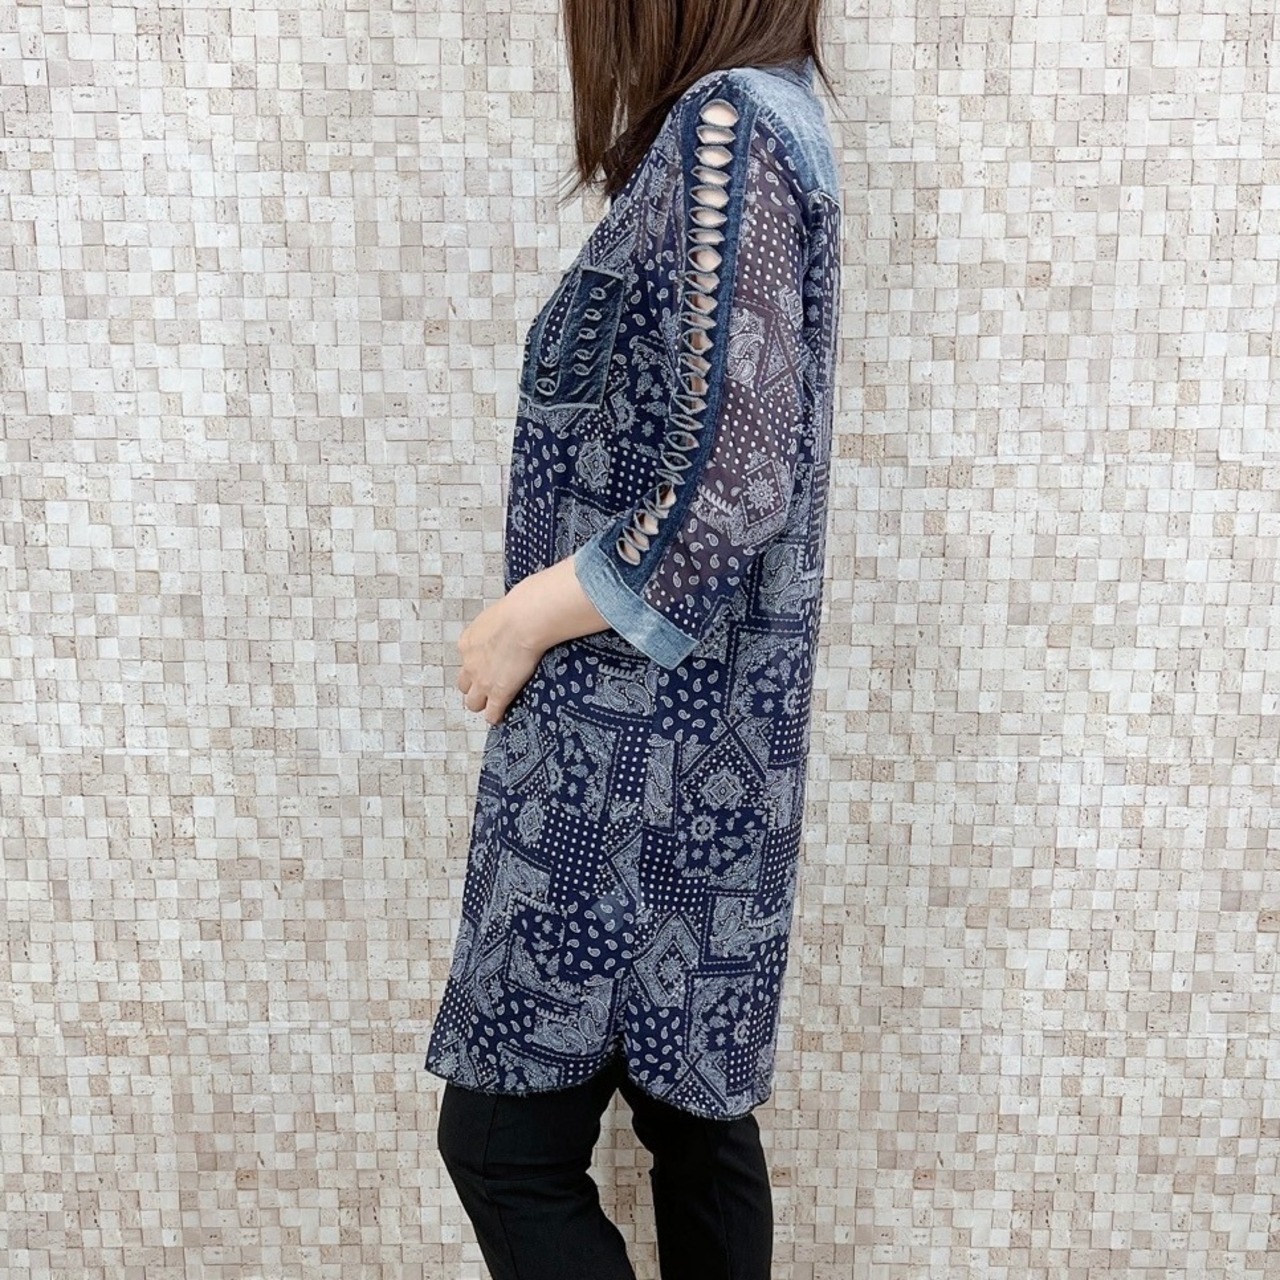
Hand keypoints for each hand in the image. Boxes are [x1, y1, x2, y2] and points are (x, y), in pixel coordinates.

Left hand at [456, 590, 546, 725]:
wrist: (524, 620)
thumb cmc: (518, 610)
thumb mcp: (499, 613)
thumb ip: (499, 623)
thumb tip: (512, 616)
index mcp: (468, 643)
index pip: (467, 661)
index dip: (478, 666)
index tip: (488, 666)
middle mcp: (470, 664)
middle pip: (464, 684)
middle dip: (474, 687)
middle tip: (489, 687)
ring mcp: (482, 681)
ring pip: (473, 702)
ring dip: (482, 703)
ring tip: (494, 704)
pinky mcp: (498, 693)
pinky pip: (492, 713)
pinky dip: (496, 715)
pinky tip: (502, 716)